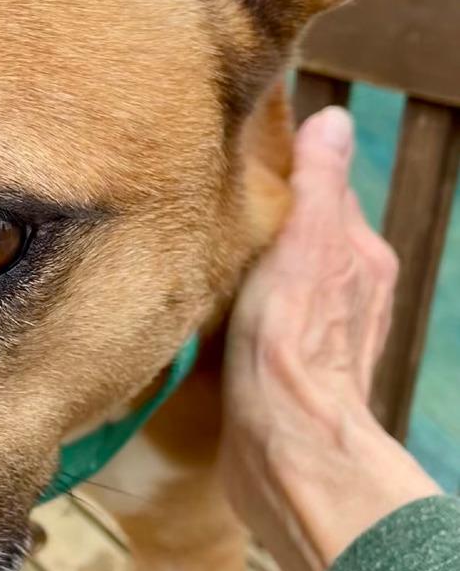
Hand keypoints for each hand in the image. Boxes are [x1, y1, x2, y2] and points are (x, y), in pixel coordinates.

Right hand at [221, 106, 440, 570]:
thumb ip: (317, 188)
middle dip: (270, 218)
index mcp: (359, 256)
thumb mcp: (302, 252)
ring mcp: (322, 334)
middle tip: (215, 206)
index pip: (325, 192)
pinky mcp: (291, 370)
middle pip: (305, 235)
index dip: (287, 173)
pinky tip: (219, 309)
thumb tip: (333, 118)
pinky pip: (270, 316)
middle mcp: (351, 292)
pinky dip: (248, 303)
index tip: (240, 161)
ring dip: (257, 263)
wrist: (286, 451)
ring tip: (211, 253)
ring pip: (287, 277)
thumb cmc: (290, 349)